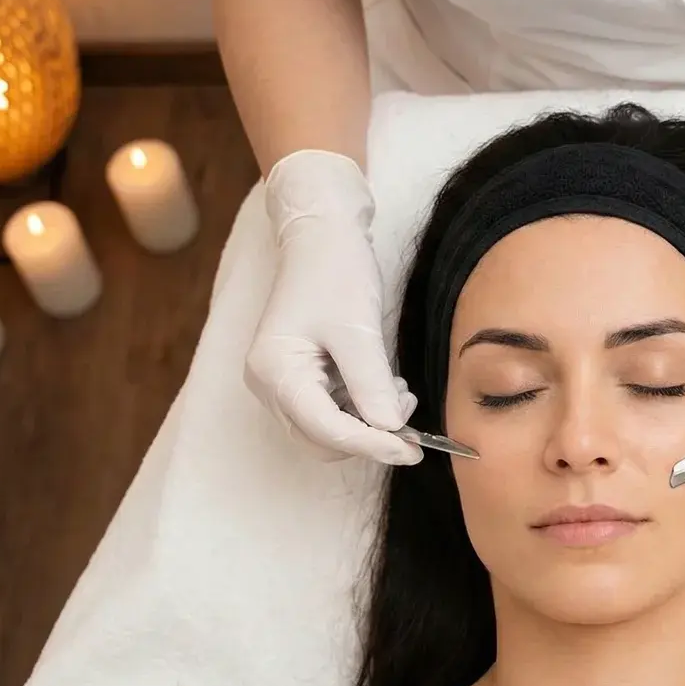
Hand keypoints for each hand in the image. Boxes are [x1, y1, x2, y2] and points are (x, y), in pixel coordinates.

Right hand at [245, 149, 419, 464]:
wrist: (323, 235)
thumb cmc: (336, 271)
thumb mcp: (359, 329)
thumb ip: (371, 384)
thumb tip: (391, 430)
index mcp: (275, 372)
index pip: (326, 431)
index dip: (372, 445)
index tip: (414, 450)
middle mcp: (270, 385)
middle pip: (323, 440)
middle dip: (370, 436)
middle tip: (411, 422)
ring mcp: (282, 382)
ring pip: (330, 430)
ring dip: (369, 422)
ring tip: (400, 393)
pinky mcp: (299, 377)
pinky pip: (333, 410)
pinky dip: (363, 407)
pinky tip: (385, 385)